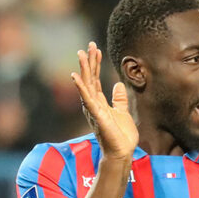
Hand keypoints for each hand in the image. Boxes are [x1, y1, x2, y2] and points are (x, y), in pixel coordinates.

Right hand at [70, 42, 137, 161]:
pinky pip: (87, 99)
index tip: (96, 49)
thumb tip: (118, 85)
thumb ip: (119, 99)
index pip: (95, 79)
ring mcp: (93, 110)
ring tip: (82, 54)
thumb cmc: (121, 136)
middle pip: (89, 78)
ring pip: (86, 85)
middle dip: (89, 61)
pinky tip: (75, 76)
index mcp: (99, 103)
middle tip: (88, 45)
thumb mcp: (123, 112)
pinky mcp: (96, 116)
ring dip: (84, 69)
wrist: (122, 152)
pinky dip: (81, 87)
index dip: (95, 64)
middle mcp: (93, 104)